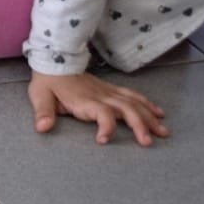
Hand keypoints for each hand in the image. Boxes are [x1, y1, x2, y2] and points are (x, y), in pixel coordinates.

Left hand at [29, 70, 169, 146]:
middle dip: (139, 125)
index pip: (101, 113)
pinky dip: (147, 104)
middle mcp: (101, 96)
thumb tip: (42, 128)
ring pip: (134, 103)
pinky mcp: (111, 89)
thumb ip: (44, 112)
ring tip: (163, 132)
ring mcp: (108, 92)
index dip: (105, 127)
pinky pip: (133, 95)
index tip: (102, 140)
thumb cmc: (48, 82)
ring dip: (149, 117)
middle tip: (148, 142)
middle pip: (126, 109)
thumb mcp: (40, 96)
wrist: (55, 60)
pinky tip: (159, 113)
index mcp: (85, 101)